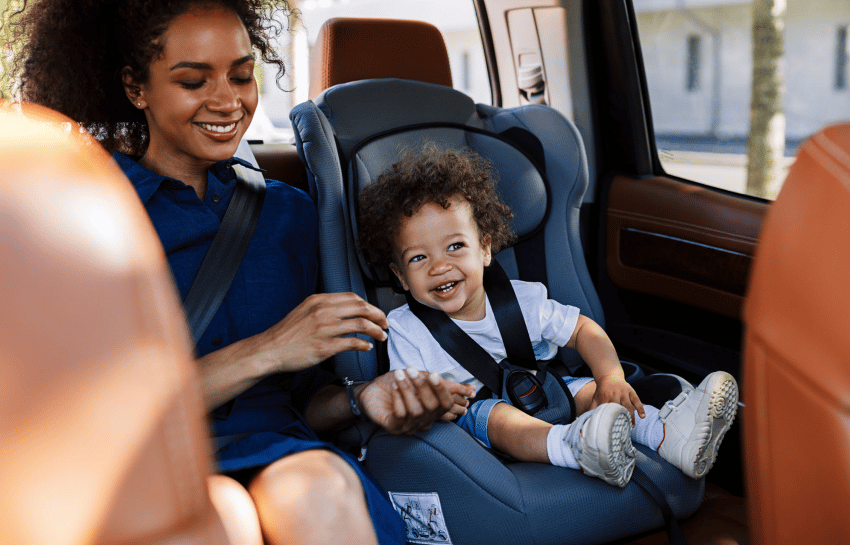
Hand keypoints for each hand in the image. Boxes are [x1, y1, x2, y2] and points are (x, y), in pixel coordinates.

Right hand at [259, 292, 388, 373]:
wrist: (270, 349)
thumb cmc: (287, 333)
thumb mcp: (305, 310)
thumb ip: (324, 307)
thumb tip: (347, 310)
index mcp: (319, 300)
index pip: (353, 297)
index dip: (369, 305)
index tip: (376, 313)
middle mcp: (323, 312)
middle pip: (361, 308)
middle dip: (378, 315)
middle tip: (385, 323)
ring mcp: (325, 329)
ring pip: (361, 325)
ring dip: (376, 331)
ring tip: (382, 336)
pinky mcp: (325, 347)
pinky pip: (352, 343)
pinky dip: (364, 345)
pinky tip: (367, 347)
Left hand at [358, 368, 476, 434]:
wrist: (370, 392)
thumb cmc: (395, 385)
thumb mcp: (419, 380)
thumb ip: (438, 383)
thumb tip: (469, 388)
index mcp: (431, 411)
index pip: (445, 404)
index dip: (442, 391)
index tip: (434, 375)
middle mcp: (423, 421)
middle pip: (432, 407)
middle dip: (422, 386)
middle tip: (412, 370)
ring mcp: (409, 426)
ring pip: (416, 410)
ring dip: (408, 389)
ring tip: (400, 374)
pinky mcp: (394, 428)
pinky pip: (401, 415)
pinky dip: (398, 397)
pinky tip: (394, 387)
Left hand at [591, 375, 644, 424]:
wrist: (609, 376)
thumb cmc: (602, 390)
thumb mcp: (595, 397)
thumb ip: (592, 408)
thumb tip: (587, 419)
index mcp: (605, 397)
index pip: (607, 410)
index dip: (610, 420)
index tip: (612, 429)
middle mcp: (614, 394)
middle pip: (619, 409)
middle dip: (622, 419)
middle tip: (624, 429)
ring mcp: (623, 392)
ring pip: (629, 406)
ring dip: (631, 417)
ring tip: (632, 426)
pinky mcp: (630, 390)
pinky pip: (637, 400)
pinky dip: (640, 408)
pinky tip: (642, 416)